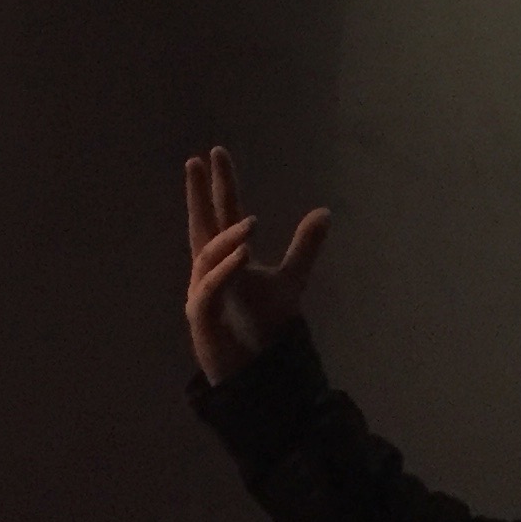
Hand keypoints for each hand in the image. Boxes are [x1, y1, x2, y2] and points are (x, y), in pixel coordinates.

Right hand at [184, 145, 329, 383]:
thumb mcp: (292, 278)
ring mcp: (201, 291)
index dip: (219, 185)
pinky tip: (244, 254)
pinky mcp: (202, 316)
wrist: (256, 368)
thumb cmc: (264, 324)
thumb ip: (304, 245)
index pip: (221, 213)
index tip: (215, 153)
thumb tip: (324, 211)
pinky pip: (210, 288)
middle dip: (198, 194)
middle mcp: (208, 269)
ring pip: (208, 254)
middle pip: (201, 224)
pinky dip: (225, 270)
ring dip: (229, 236)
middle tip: (196, 161)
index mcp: (226, 257)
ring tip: (254, 222)